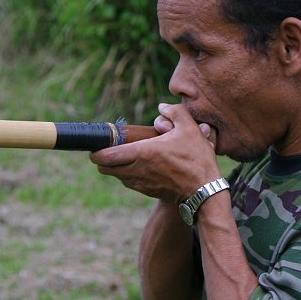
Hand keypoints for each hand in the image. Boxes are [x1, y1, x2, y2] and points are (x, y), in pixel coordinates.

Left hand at [90, 103, 219, 202]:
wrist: (204, 191)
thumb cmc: (197, 160)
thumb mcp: (190, 129)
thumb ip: (175, 112)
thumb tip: (162, 107)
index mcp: (142, 153)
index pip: (105, 156)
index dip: (96, 151)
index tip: (98, 144)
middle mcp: (137, 170)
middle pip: (104, 168)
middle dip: (103, 159)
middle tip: (111, 148)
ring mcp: (141, 183)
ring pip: (116, 176)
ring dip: (117, 167)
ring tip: (129, 156)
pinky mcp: (147, 192)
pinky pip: (129, 183)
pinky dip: (129, 175)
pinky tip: (144, 166)